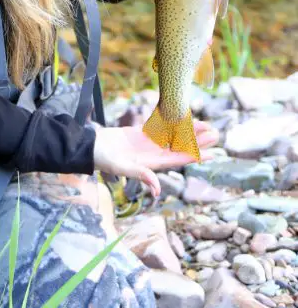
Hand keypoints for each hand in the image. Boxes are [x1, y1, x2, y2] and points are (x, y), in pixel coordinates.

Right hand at [92, 121, 219, 197]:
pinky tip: (182, 116)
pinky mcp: (140, 134)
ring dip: (189, 131)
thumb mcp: (122, 168)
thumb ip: (140, 175)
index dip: (196, 156)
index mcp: (152, 163)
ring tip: (204, 124)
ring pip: (173, 136)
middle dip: (198, 141)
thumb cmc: (104, 159)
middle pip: (181, 147)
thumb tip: (157, 190)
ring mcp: (148, 143)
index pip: (179, 159)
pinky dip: (171, 122)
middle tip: (216, 134)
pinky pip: (160, 127)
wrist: (91, 147)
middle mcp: (153, 154)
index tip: (212, 153)